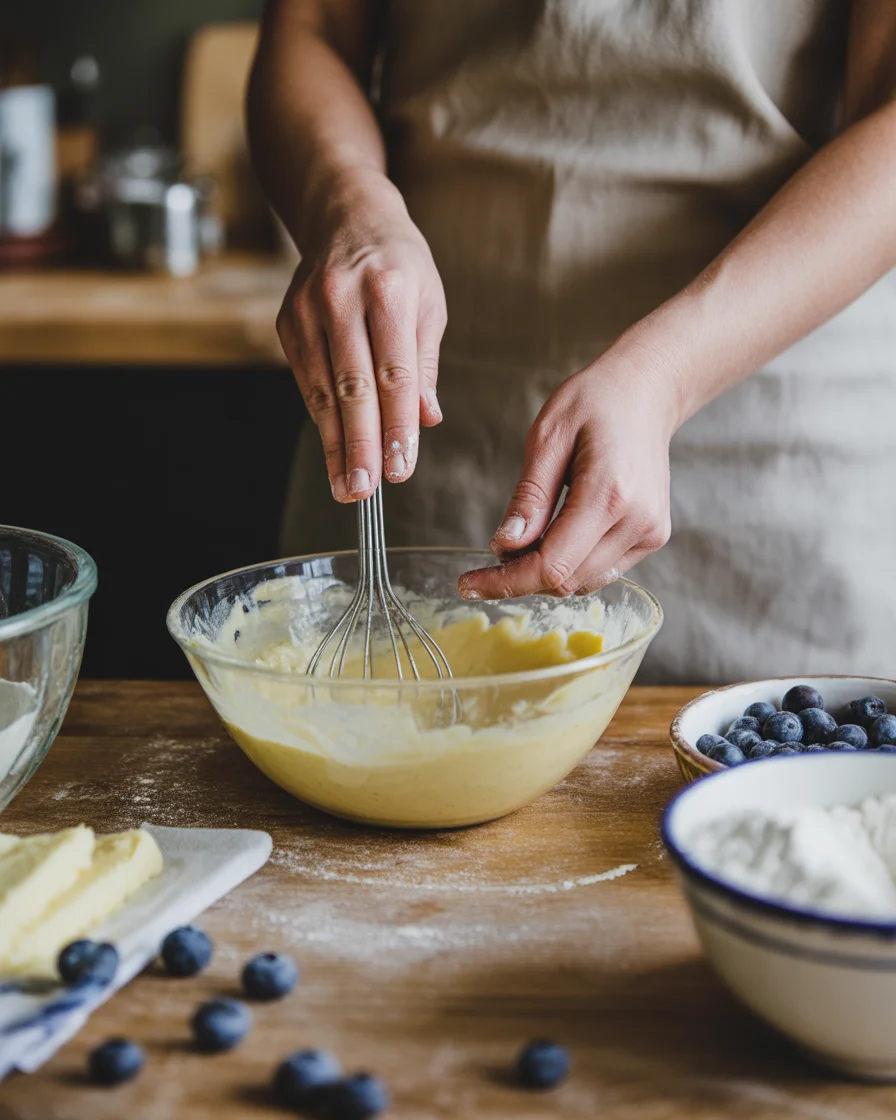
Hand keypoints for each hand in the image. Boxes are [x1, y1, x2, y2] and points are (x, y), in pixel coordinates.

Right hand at [276, 178, 446, 500]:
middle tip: (365, 493)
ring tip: (347, 487)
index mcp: (389, 292)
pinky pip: (307, 382)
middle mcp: (343, 299)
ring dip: (335, 445)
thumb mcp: (429, 305)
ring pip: (324, 391)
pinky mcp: (289, 323)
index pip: (395, 375)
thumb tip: (425, 419)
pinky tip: (332, 452)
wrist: (346, 215)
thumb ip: (424, 366)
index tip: (401, 469)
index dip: (397, 428)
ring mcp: (309, 310)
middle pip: (354, 388)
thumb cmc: (399, 265)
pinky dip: (321, 420)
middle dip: (360, 447)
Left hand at [458, 349, 676, 599]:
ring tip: (522, 544)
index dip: (506, 582)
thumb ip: (529, 496)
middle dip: (520, 578)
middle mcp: (638, 520)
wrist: (647, 392)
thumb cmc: (594, 402)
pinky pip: (602, 571)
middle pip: (567, 581)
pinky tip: (554, 538)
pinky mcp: (653, 537)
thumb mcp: (548, 436)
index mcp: (610, 493)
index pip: (553, 565)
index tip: (468, 584)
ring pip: (584, 583)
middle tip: (487, 561)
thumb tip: (504, 547)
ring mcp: (651, 532)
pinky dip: (571, 565)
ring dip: (545, 575)